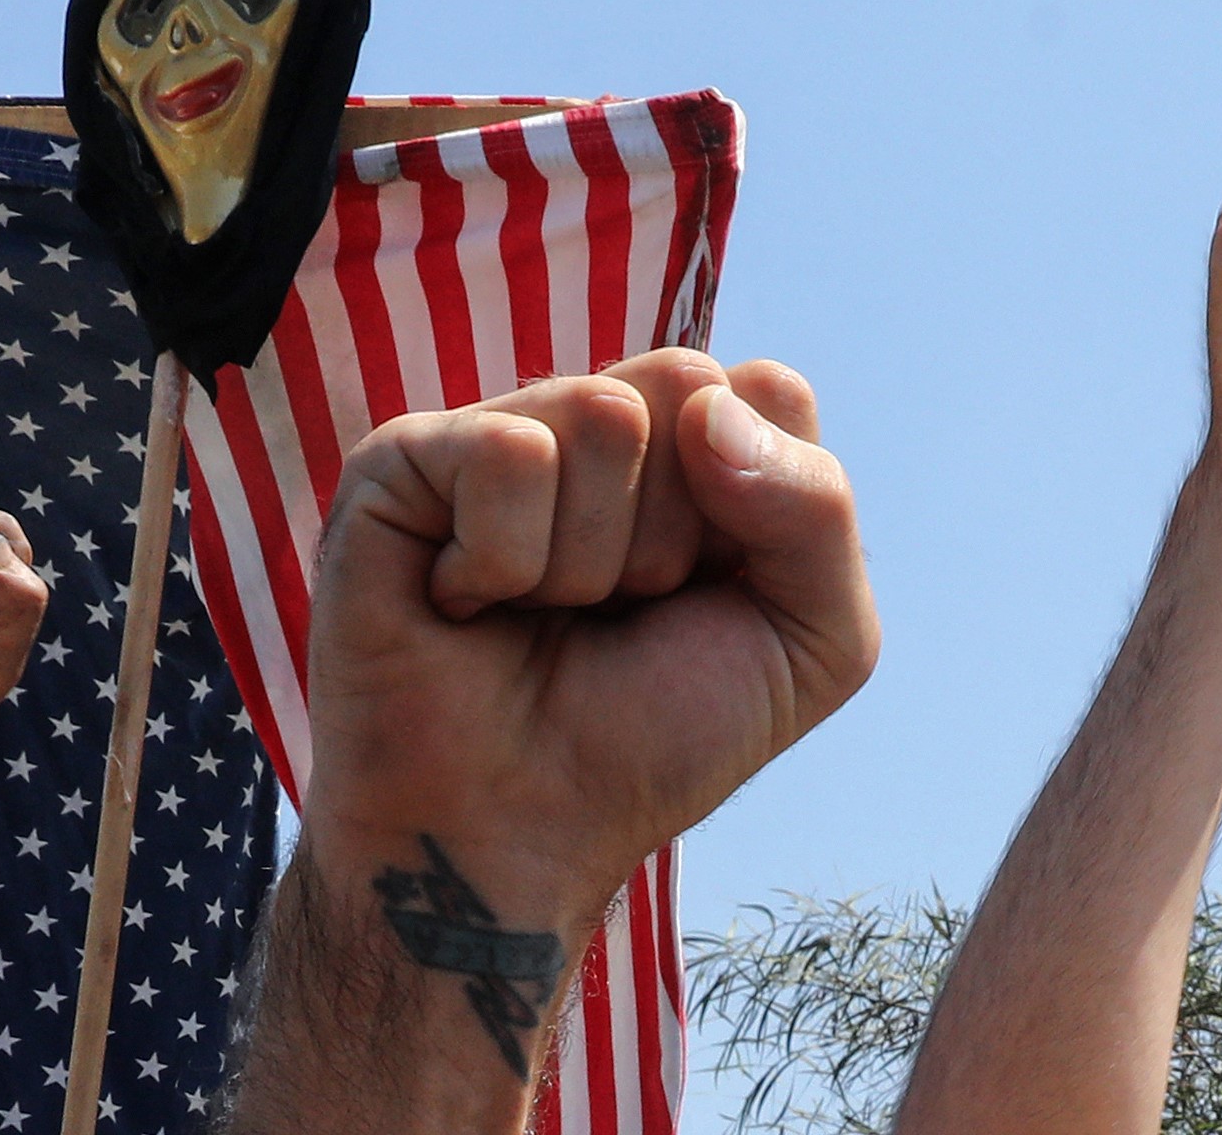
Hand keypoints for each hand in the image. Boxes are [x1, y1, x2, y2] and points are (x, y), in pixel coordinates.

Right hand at [300, 350, 879, 925]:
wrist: (515, 838)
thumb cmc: (652, 742)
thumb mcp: (810, 643)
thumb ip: (818, 508)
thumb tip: (708, 411)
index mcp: (690, 449)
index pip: (768, 391)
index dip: (761, 507)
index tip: (705, 595)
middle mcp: (591, 424)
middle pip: (688, 382)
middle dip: (674, 534)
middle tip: (613, 611)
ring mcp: (494, 434)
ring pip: (603, 414)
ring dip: (587, 561)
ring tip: (535, 615)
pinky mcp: (403, 460)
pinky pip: (508, 453)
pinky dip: (502, 563)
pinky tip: (461, 606)